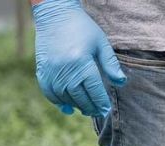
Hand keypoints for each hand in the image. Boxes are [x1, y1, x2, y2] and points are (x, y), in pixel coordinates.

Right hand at [32, 0, 125, 116]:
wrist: (55, 14)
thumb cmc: (82, 28)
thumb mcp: (101, 43)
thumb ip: (111, 64)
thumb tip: (121, 83)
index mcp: (82, 63)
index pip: (94, 91)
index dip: (101, 103)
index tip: (106, 110)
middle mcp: (65, 70)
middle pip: (80, 97)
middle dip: (90, 107)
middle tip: (97, 112)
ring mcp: (52, 71)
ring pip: (64, 97)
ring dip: (75, 106)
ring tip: (85, 109)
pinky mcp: (42, 70)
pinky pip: (48, 92)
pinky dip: (58, 102)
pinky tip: (67, 107)